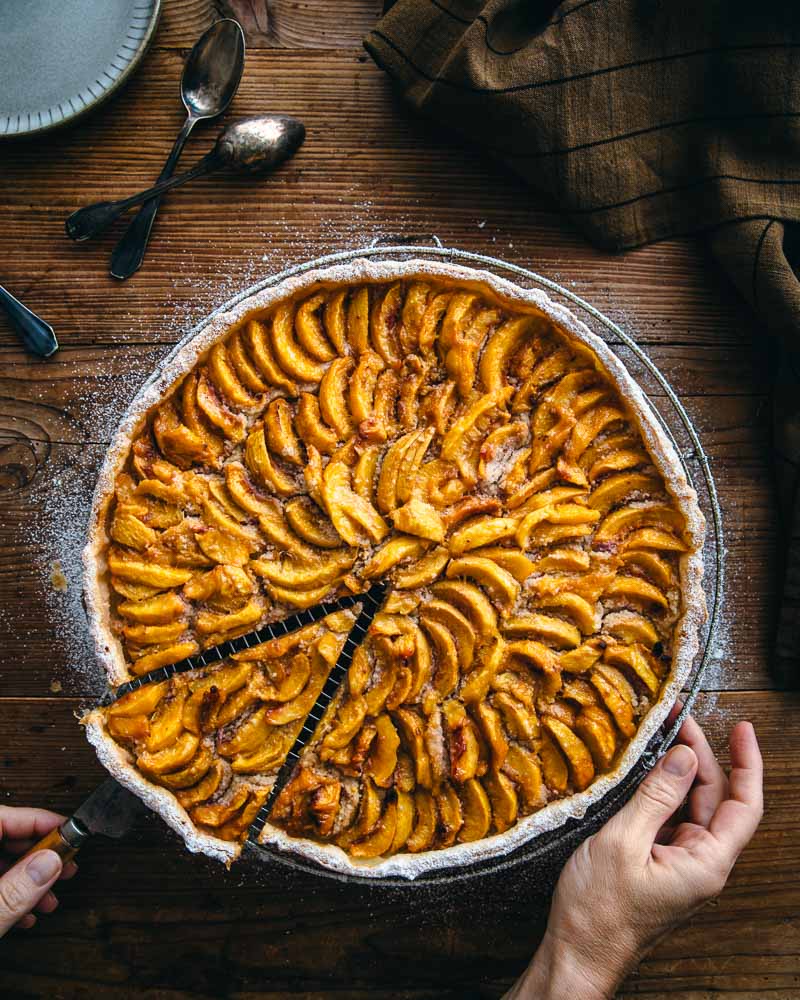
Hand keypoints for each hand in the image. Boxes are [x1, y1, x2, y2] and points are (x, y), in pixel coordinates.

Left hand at [0, 807, 77, 934]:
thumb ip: (15, 891)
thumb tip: (50, 863)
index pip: (4, 816)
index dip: (39, 821)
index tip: (68, 829)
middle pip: (5, 838)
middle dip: (39, 854)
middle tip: (66, 863)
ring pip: (0, 861)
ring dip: (29, 879)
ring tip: (50, 895)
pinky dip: (11, 893)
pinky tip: (25, 912)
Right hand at [508, 714, 762, 999]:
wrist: (577, 951)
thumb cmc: (599, 909)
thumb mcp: (623, 841)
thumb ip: (656, 796)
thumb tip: (684, 755)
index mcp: (705, 863)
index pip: (744, 805)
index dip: (747, 763)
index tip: (741, 728)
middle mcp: (701, 862)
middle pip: (715, 798)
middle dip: (701, 755)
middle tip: (677, 719)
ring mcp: (680, 862)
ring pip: (691, 805)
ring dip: (679, 770)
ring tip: (661, 735)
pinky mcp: (659, 862)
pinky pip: (669, 818)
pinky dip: (660, 790)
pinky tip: (644, 769)